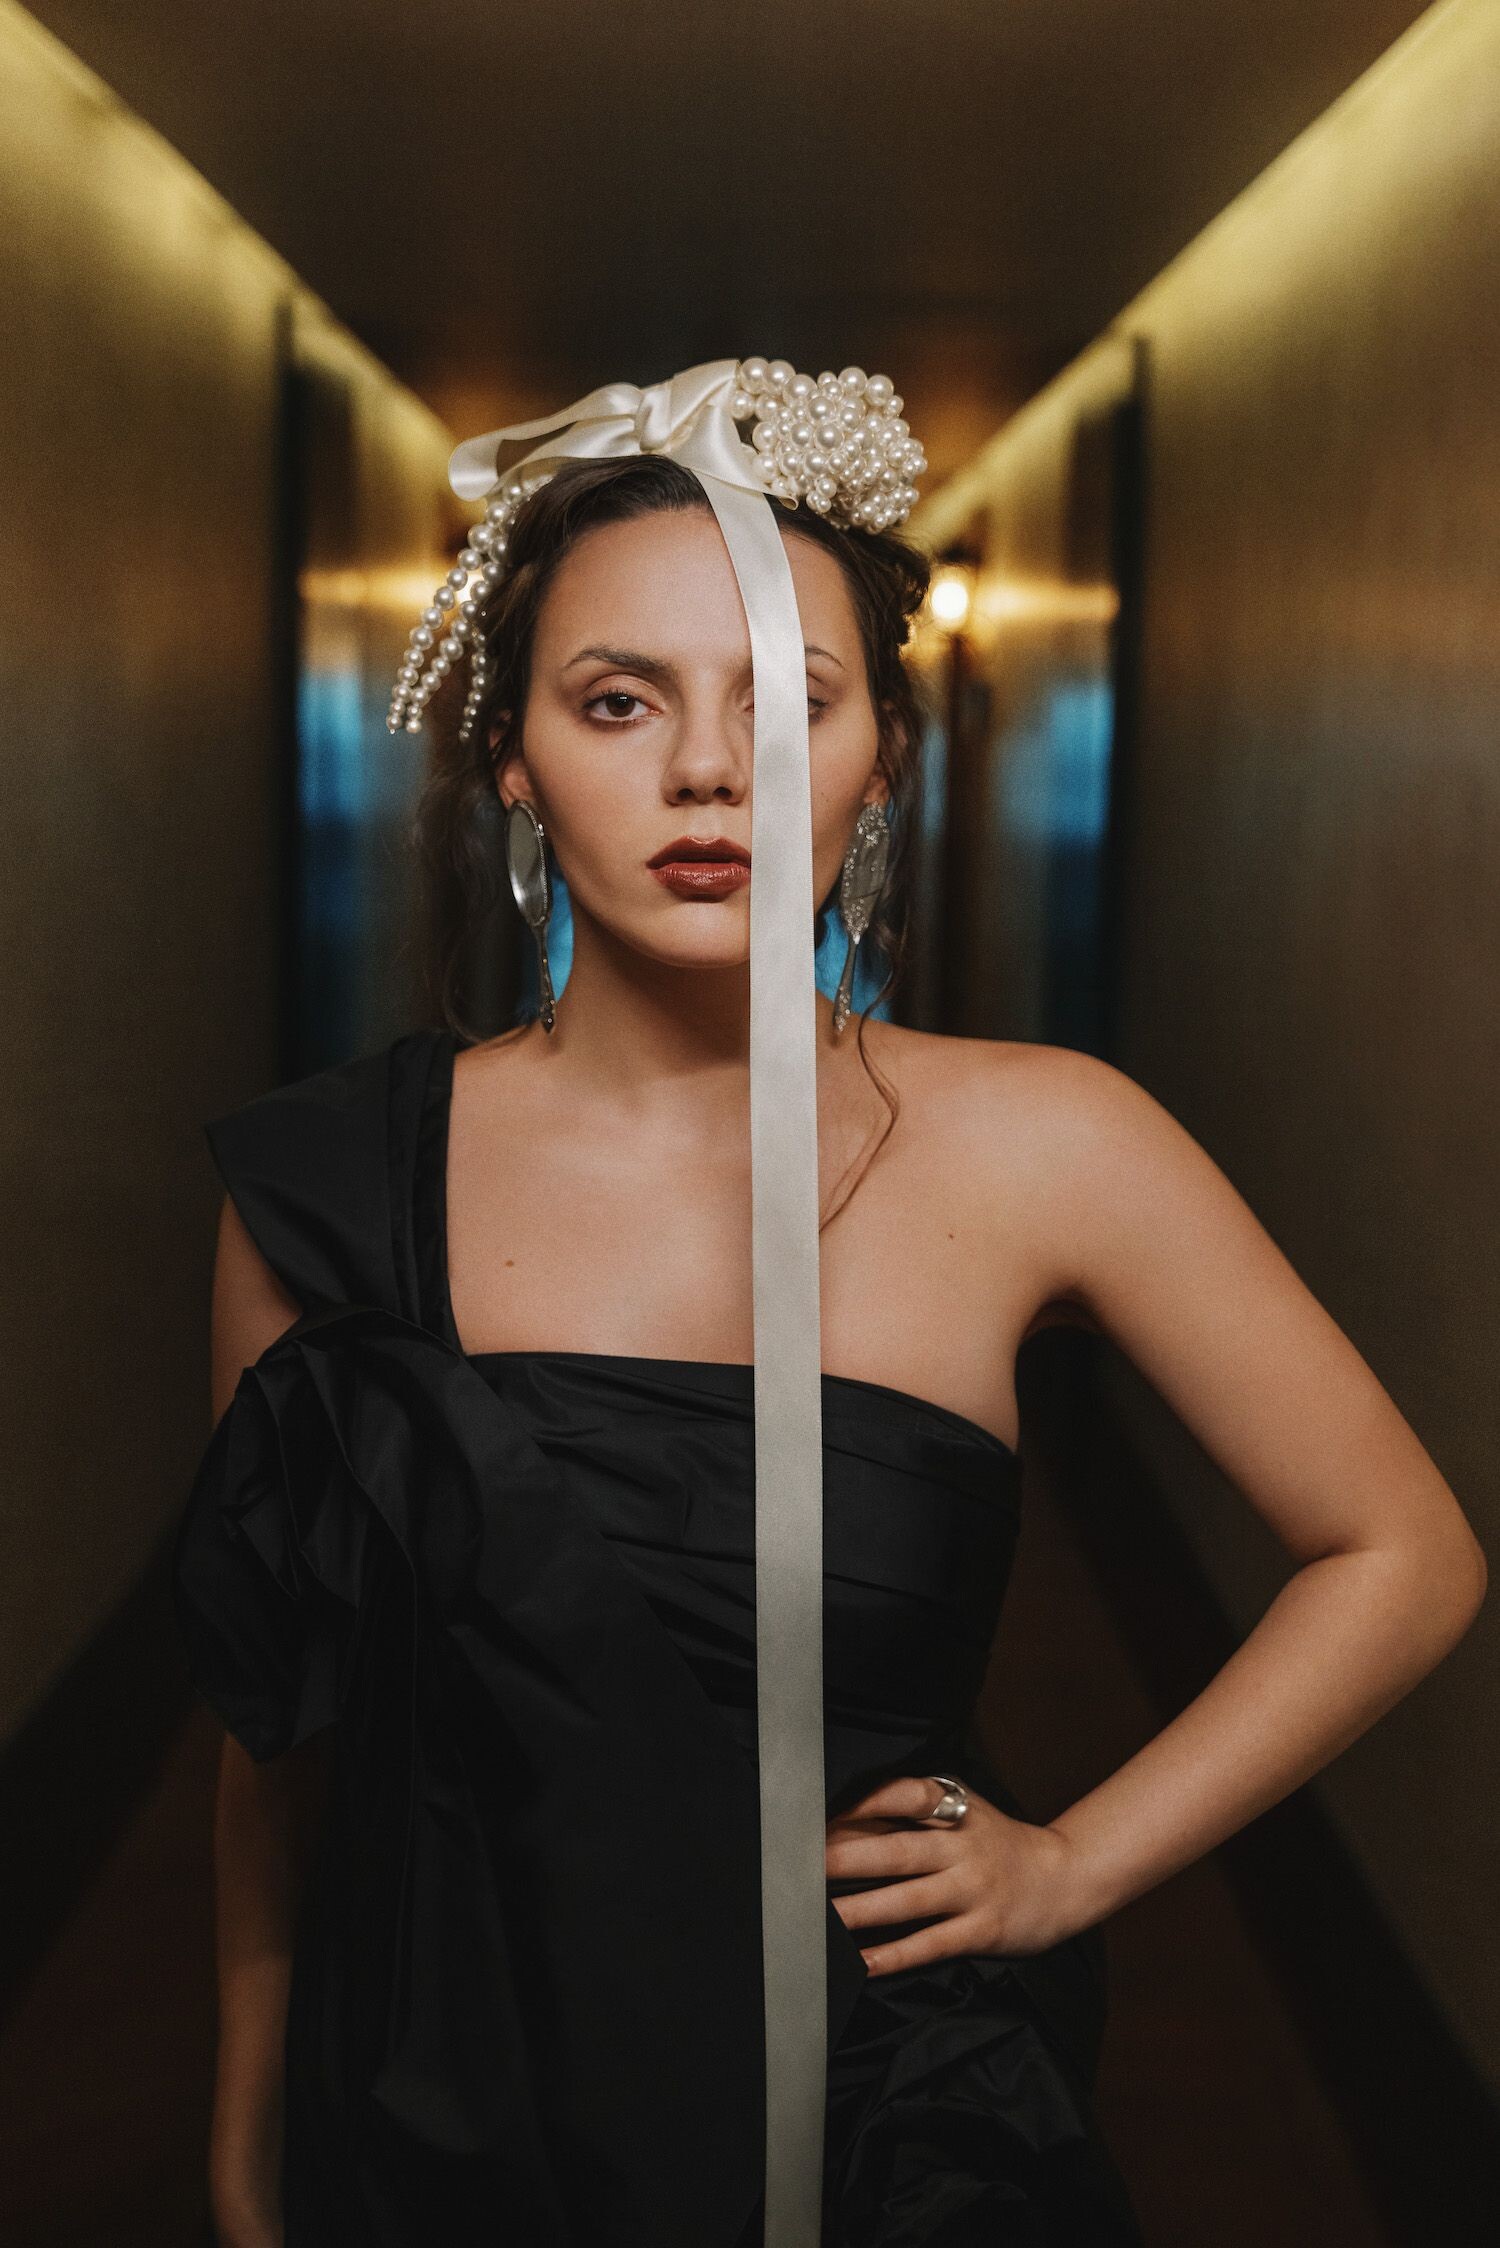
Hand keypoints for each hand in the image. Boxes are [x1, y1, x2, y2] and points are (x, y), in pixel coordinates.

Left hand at [826, 1775, 1094, 1975]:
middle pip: (897, 1851)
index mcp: (955, 1811)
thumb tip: (850, 1811)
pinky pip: (930, 1944)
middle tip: (801, 1866)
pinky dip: (895, 1954)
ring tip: (820, 1919)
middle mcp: (962, 1847)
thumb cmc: (1000, 1843)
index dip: (863, 1805)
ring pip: (908, 1901)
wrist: (1066, 1878)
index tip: (820, 1816)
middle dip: (847, 1858)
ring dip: (861, 1911)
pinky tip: (863, 1963)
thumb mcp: (966, 1810)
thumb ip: (919, 1805)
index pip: (904, 1798)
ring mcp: (972, 1890)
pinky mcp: (981, 1930)